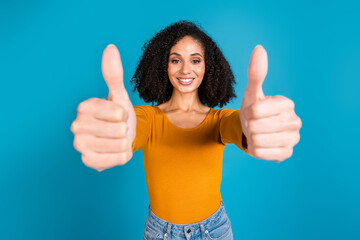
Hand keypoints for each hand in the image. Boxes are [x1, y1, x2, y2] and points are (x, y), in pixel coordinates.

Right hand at [70, 44, 136, 171]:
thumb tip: (111, 48)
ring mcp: (80, 145)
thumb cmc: (118, 116)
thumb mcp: (119, 95)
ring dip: (124, 143)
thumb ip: (114, 74)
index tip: (118, 115)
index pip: (118, 112)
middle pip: (120, 130)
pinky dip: (122, 156)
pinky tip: (114, 150)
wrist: (119, 138)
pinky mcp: (88, 161)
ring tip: (116, 139)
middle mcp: (77, 125)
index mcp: (84, 107)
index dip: (124, 115)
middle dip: (124, 130)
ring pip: (120, 145)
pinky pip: (118, 159)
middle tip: (117, 128)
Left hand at [239, 45, 301, 162]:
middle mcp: (295, 121)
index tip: (253, 111)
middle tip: (254, 123)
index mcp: (287, 104)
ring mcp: (293, 139)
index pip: (256, 110)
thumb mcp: (252, 92)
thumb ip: (256, 73)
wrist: (256, 130)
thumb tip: (259, 48)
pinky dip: (254, 149)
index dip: (248, 112)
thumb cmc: (255, 110)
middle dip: (249, 125)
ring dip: (251, 137)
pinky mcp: (286, 153)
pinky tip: (261, 143)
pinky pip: (259, 153)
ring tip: (257, 133)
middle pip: (256, 126)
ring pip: (257, 140)